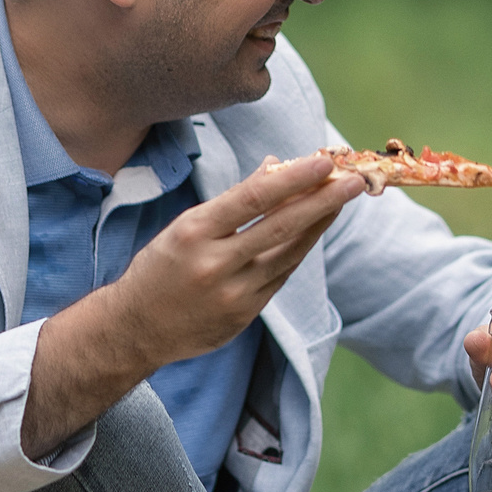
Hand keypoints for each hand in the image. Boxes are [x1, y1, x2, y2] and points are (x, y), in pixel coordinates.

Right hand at [22, 153, 367, 458]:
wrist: (136, 329)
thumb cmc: (160, 267)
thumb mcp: (185, 227)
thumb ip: (233, 201)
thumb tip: (276, 166)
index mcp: (194, 233)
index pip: (252, 199)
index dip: (292, 179)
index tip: (323, 162)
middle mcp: (215, 264)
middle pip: (280, 227)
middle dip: (322, 201)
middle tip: (355, 179)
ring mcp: (233, 293)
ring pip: (289, 253)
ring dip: (319, 224)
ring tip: (343, 198)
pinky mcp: (245, 314)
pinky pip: (281, 275)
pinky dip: (300, 249)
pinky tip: (316, 229)